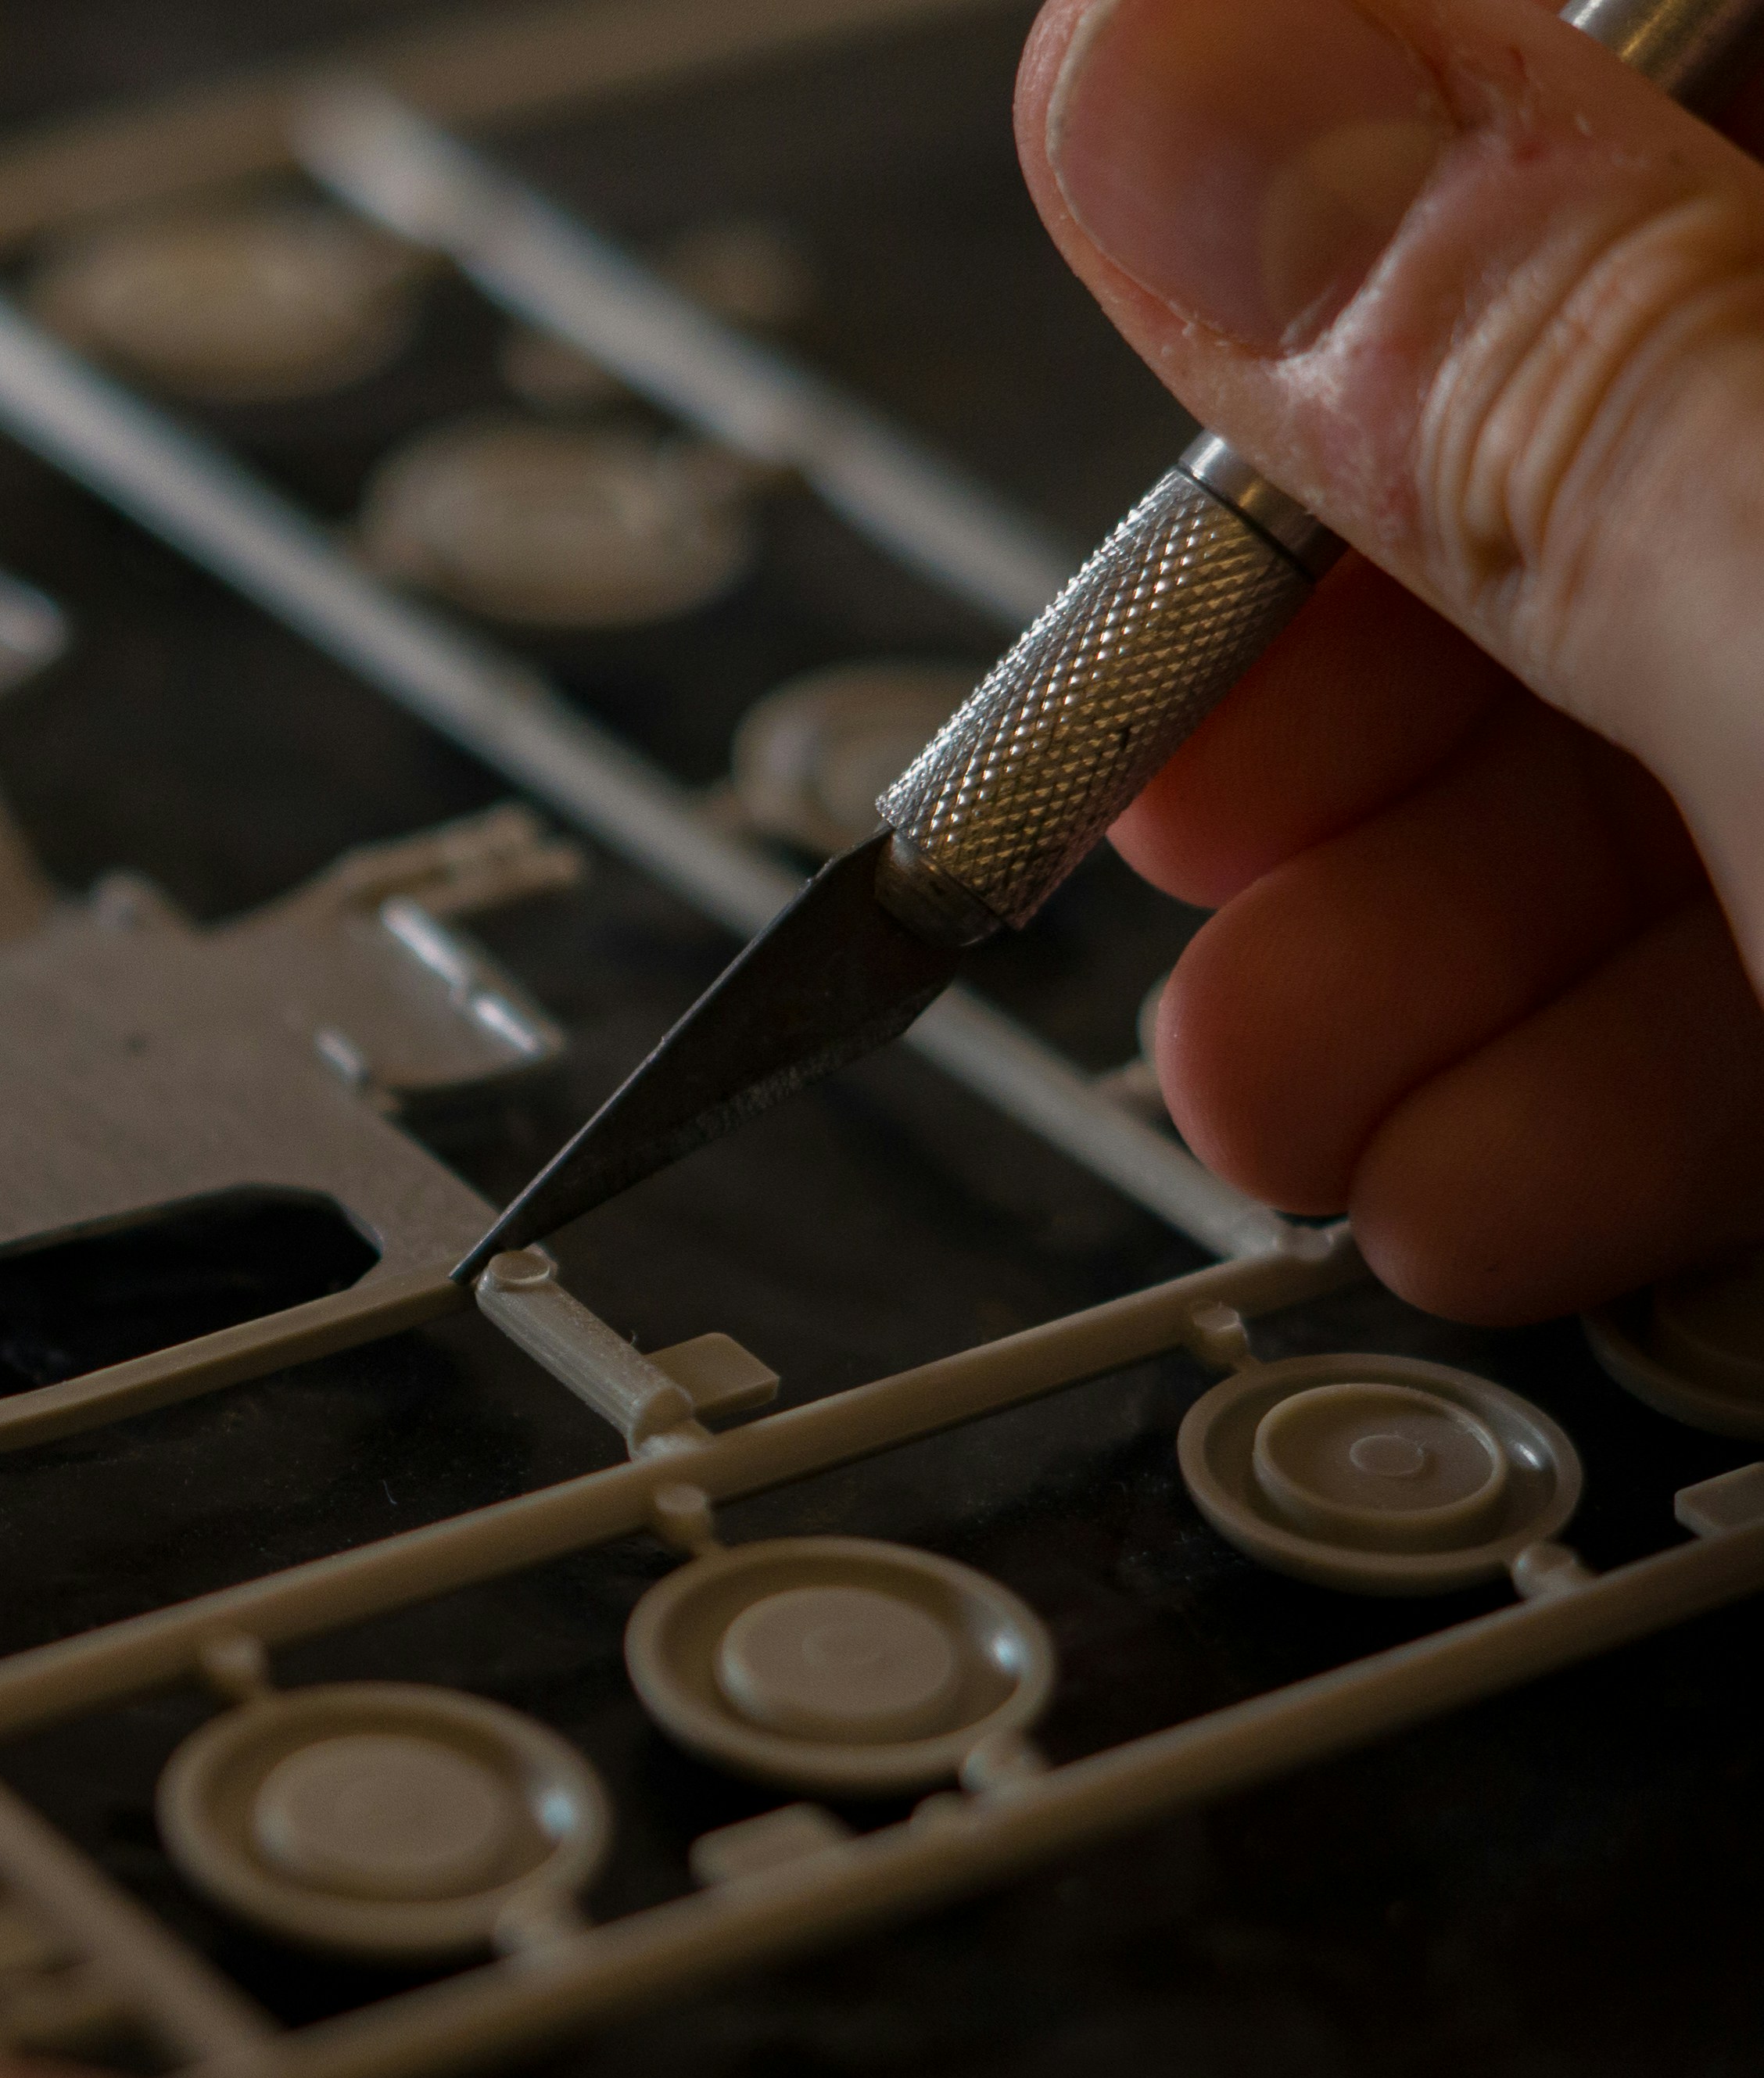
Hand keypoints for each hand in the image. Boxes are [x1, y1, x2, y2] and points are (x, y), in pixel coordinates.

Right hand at [1024, 0, 1763, 1320]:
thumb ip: (1536, 369)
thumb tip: (1160, 79)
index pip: (1662, 69)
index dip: (1373, 219)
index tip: (1177, 391)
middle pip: (1649, 411)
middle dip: (1365, 673)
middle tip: (1191, 840)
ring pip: (1707, 696)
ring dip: (1427, 930)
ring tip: (1292, 1097)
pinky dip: (1619, 1068)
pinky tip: (1494, 1177)